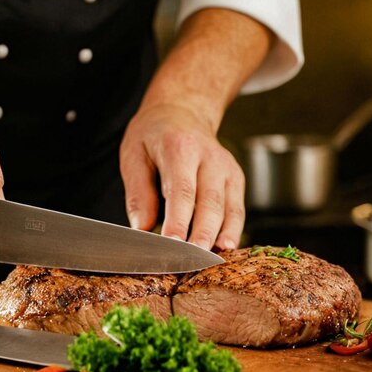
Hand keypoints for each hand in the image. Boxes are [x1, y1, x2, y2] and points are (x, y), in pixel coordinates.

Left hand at [120, 103, 244, 249]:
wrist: (182, 111)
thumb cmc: (153, 135)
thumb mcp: (134, 155)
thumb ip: (138, 193)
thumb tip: (141, 229)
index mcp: (180, 148)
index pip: (181, 190)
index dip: (179, 220)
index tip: (172, 244)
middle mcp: (210, 157)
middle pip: (210, 202)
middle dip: (202, 234)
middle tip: (192, 260)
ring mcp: (227, 167)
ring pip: (229, 207)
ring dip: (222, 236)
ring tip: (214, 260)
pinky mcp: (235, 178)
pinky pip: (237, 208)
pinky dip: (233, 230)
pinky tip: (225, 249)